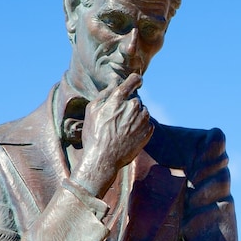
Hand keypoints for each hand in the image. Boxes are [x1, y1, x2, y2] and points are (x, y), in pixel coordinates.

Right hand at [71, 73, 153, 196]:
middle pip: (136, 99)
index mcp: (118, 100)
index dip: (135, 80)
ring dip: (136, 116)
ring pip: (143, 111)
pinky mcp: (148, 132)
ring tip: (123, 128)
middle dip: (129, 106)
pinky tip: (129, 135)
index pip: (132, 81)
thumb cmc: (94, 135)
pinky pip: (147, 124)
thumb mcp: (92, 111)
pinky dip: (141, 127)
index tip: (137, 81)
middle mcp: (132, 107)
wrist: (103, 160)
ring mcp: (142, 120)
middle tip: (117, 119)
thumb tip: (114, 82)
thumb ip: (104, 94)